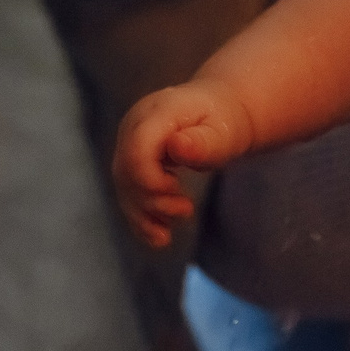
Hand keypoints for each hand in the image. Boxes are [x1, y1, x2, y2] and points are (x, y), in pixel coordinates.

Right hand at [112, 82, 254, 247]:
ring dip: (145, 214)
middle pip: (126, 172)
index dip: (151, 182)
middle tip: (186, 210)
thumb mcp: (223, 132)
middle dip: (152, 201)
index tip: (180, 193)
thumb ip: (202, 143)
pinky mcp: (131, 160)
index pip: (137, 152)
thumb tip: (177, 147)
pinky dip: (140, 217)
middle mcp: (134, 126)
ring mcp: (129, 142)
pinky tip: (157, 238)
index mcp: (156, 113)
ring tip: (168, 233)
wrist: (221, 112)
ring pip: (124, 186)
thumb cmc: (225, 121)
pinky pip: (128, 191)